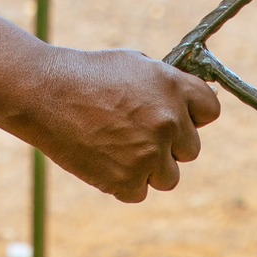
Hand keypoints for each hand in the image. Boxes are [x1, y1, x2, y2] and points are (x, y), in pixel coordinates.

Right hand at [11, 47, 220, 202]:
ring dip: (149, 167)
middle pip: (191, 149)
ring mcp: (149, 153)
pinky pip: (139, 191)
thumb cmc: (87, 74)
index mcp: (174, 88)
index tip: (176, 118)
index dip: (192, 115)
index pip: (210, 110)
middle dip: (169, 145)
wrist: (45, 93)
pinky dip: (123, 182)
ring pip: (168, 176)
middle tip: (137, 133)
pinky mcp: (126, 180)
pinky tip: (103, 159)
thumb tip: (186, 107)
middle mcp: (168, 122)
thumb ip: (166, 86)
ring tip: (118, 147)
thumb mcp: (135, 65)